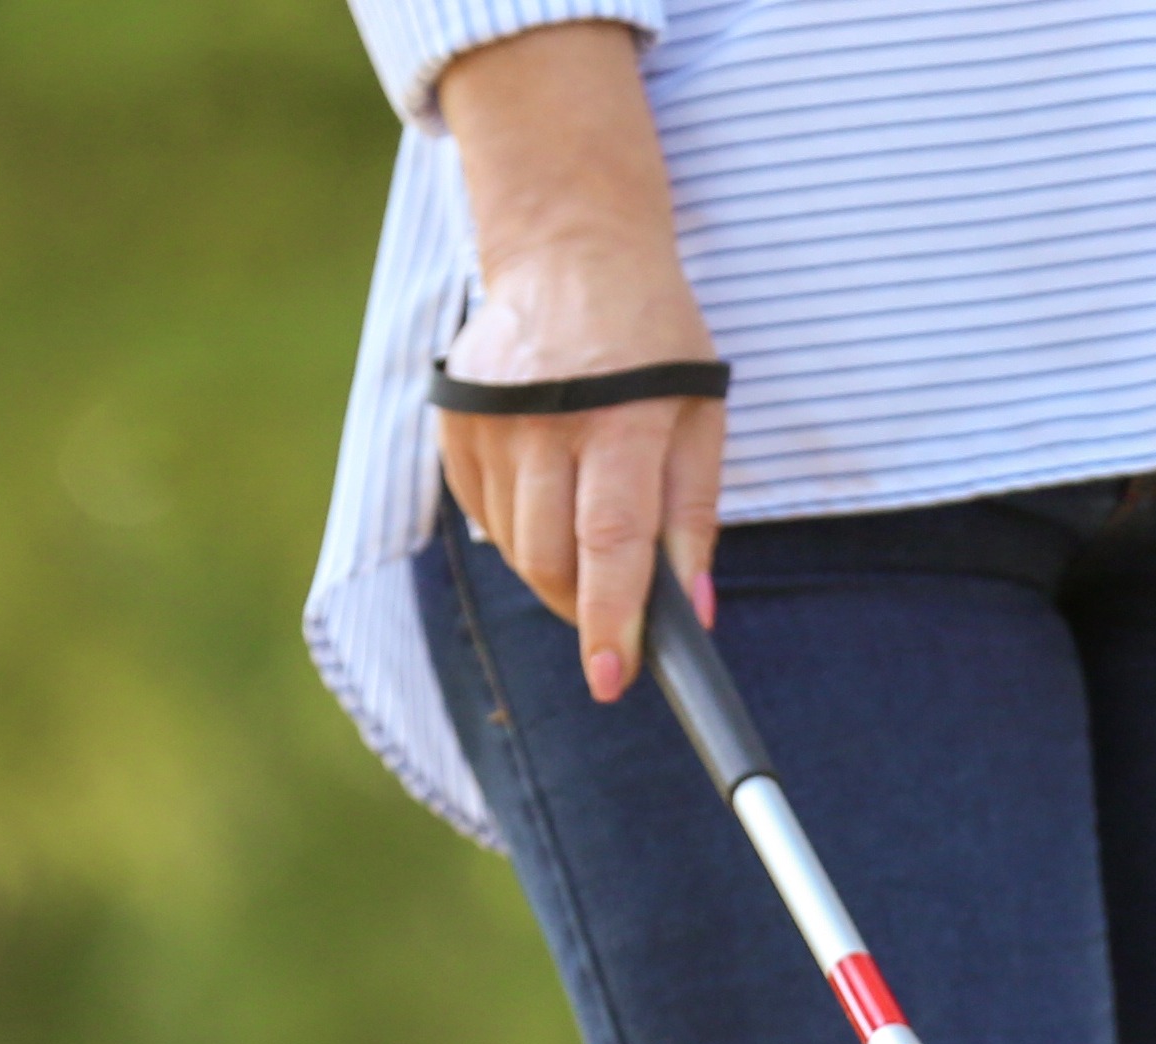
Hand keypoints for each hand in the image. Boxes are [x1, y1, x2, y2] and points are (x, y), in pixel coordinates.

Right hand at [434, 21, 724, 701]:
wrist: (571, 253)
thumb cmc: (654, 343)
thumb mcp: (701, 418)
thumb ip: (695, 517)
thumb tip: (696, 610)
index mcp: (623, 420)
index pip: (612, 543)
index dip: (612, 620)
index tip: (613, 677)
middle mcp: (547, 422)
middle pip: (553, 557)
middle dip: (587, 608)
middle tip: (618, 621)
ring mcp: (492, 422)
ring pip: (516, 545)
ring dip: (557, 574)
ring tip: (592, 548)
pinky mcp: (455, 422)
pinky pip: (485, 515)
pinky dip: (520, 532)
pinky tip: (550, 500)